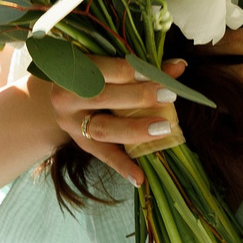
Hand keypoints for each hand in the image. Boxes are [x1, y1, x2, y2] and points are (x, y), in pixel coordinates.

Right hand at [41, 56, 185, 186]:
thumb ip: (142, 66)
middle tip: (169, 97)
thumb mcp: (110, 65)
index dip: (135, 72)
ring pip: (102, 128)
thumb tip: (178, 66)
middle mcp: (66, 97)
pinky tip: (139, 177)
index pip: (107, 70)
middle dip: (139, 97)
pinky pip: (103, 155)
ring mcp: (71, 124)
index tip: (161, 75)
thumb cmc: (93, 74)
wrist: (64, 93)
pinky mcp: (80, 144)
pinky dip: (122, 166)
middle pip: (104, 98)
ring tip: (163, 129)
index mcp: (73, 70)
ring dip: (135, 129)